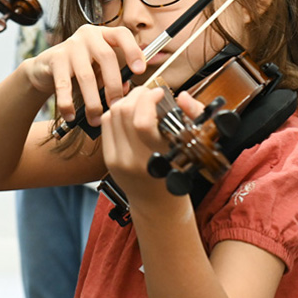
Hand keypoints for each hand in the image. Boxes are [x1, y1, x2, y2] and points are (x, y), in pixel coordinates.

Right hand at [23, 24, 145, 126]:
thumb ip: (114, 78)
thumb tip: (124, 91)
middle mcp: (88, 35)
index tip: (140, 71)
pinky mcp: (55, 59)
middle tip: (116, 106)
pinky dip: (68, 103)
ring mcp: (70, 45)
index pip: (122, 35)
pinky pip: (63, 84)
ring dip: (93, 101)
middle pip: (107, 57)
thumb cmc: (81, 70)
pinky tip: (72, 116)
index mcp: (104, 35)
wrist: (46, 69)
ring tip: (96, 119)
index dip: (133, 51)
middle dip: (114, 85)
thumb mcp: (100, 71)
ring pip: (86, 75)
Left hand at [101, 86, 196, 204]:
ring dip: (127, 100)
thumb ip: (191, 117)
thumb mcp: (189, 147)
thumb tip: (182, 95)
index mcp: (156, 158)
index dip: (149, 99)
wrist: (156, 204)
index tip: (161, 93)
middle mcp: (132, 160)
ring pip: (112, 114)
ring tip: (141, 101)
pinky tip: (130, 113)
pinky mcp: (108, 158)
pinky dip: (116, 112)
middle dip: (138, 94)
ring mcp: (116, 159)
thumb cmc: (177, 175)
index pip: (141, 122)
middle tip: (150, 94)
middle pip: (123, 112)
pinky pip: (106, 124)